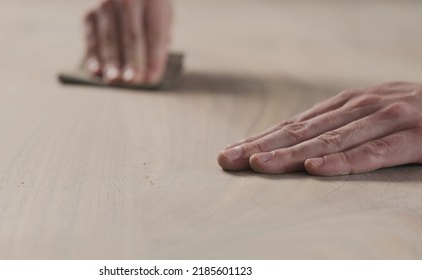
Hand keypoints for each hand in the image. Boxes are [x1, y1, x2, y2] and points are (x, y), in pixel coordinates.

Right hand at [84, 0, 171, 84]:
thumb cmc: (150, 14)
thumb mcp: (162, 20)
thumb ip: (159, 43)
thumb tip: (150, 73)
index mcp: (153, 1)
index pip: (155, 33)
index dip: (154, 57)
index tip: (152, 78)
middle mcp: (128, 0)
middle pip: (131, 35)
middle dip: (132, 60)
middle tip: (133, 80)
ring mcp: (106, 6)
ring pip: (110, 38)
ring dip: (111, 61)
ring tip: (114, 79)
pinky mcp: (90, 15)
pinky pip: (91, 39)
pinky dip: (93, 56)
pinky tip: (96, 71)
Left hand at [218, 82, 421, 175]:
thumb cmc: (410, 113)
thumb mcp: (367, 115)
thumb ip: (337, 127)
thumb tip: (297, 147)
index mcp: (344, 105)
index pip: (292, 125)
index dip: (259, 139)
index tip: (230, 154)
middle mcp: (358, 108)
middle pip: (301, 131)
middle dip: (262, 147)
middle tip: (229, 161)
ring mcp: (385, 119)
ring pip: (330, 140)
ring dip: (291, 153)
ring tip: (260, 165)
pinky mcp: (413, 137)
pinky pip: (374, 152)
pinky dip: (343, 161)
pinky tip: (315, 169)